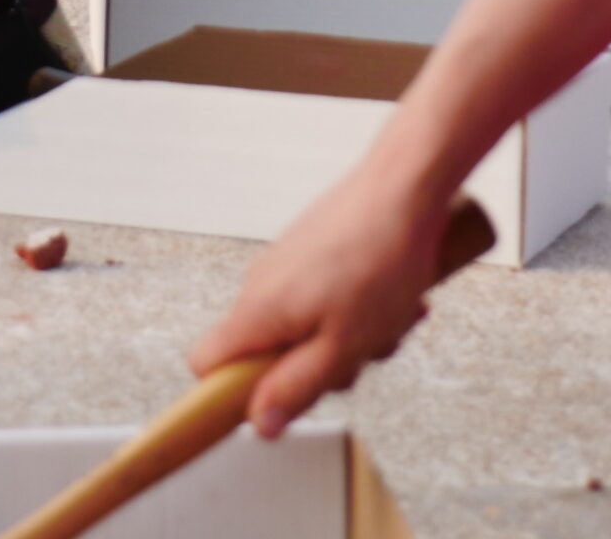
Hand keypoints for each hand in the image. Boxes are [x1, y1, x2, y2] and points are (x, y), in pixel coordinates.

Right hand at [189, 164, 451, 437]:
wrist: (405, 187)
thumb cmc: (379, 259)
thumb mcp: (343, 346)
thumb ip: (297, 388)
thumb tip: (261, 422)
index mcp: (257, 310)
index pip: (205, 365)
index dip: (234, 392)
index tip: (278, 399)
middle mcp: (260, 283)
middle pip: (267, 352)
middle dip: (314, 364)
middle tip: (355, 353)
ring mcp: (285, 262)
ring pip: (302, 324)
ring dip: (345, 334)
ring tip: (385, 318)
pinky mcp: (310, 248)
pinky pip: (322, 296)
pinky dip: (353, 305)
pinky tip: (389, 296)